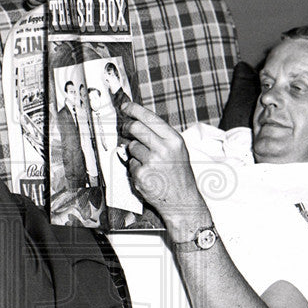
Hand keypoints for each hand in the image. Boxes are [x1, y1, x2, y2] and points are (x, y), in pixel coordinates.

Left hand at [121, 101, 206, 223]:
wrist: (182, 200)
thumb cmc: (178, 174)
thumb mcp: (177, 150)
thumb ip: (160, 135)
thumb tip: (137, 122)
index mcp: (174, 140)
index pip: (149, 118)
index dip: (134, 110)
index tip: (125, 106)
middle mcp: (163, 149)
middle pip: (135, 128)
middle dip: (127, 127)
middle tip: (124, 129)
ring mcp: (151, 162)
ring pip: (131, 146)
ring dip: (134, 152)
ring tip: (147, 161)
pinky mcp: (141, 175)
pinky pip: (130, 163)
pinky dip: (135, 167)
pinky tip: (147, 173)